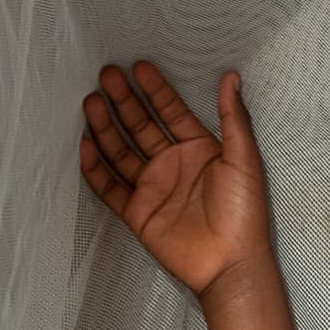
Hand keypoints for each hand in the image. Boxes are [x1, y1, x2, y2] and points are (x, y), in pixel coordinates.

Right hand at [79, 60, 272, 304]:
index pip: (171, 112)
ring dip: (105, 127)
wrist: (230, 263)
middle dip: (123, 100)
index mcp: (199, 149)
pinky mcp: (137, 213)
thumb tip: (232, 76)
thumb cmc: (244, 211)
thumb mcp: (244, 158)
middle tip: (106, 74)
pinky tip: (84, 144)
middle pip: (141, 126)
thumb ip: (234, 117)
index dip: (155, 90)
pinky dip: (96, 168)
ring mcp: (153, 188)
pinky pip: (110, 187)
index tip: (138, 66)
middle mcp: (172, 164)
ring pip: (121, 151)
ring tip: (90, 102)